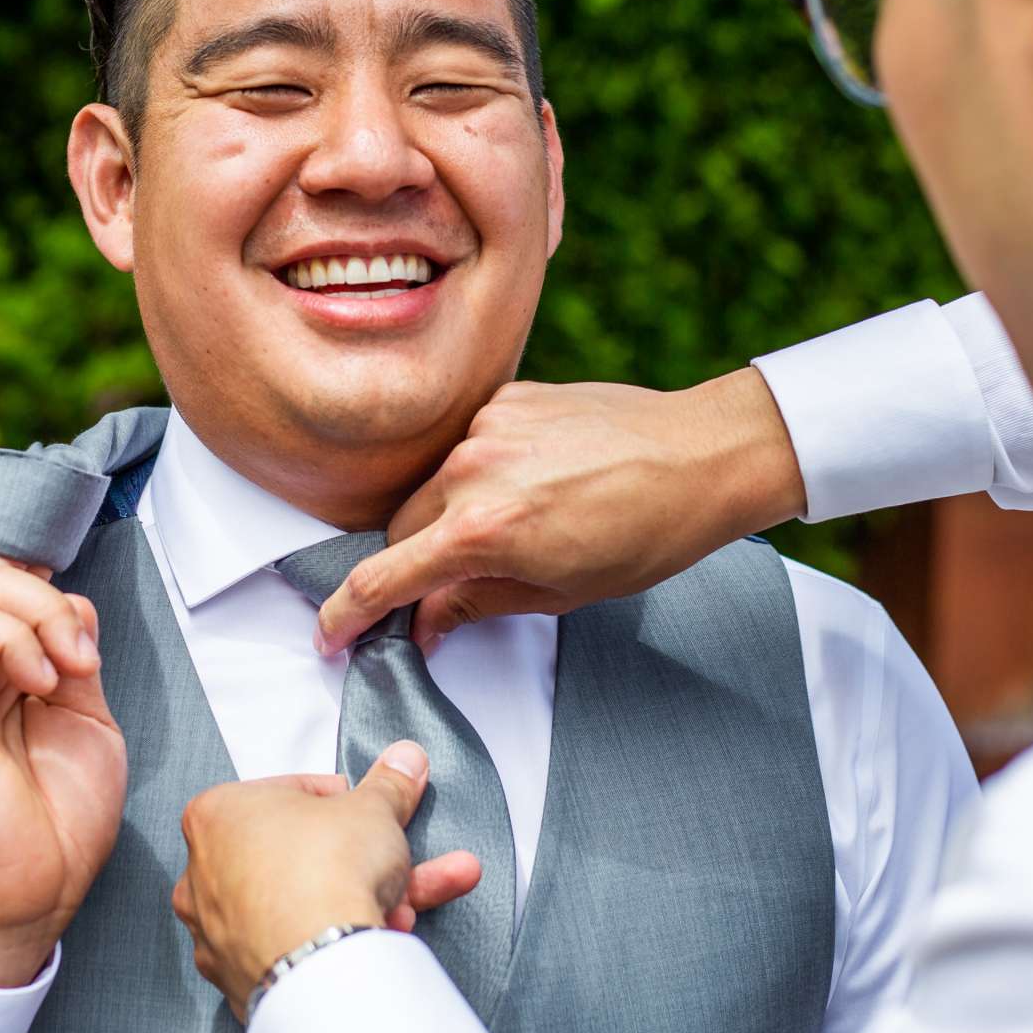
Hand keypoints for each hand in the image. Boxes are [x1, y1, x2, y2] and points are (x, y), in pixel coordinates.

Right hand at [0, 550, 126, 987]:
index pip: (8, 582)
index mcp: (6, 668)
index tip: (82, 616)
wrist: (27, 890)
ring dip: (44, 616)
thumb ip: (73, 655)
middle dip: (54, 598)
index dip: (45, 574)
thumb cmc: (56, 820)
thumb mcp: (87, 718)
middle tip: (84, 656)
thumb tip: (71, 603)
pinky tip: (41, 682)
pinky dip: (16, 639)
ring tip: (70, 671)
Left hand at [172, 742, 483, 1022]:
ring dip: (364, 902)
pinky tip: (381, 939)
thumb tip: (405, 760)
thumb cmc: (327, 868)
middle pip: (300, 858)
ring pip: (302, 907)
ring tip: (414, 904)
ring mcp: (218, 934)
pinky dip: (334, 943)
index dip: (339, 802)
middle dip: (362, 863)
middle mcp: (202, 875)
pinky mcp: (241, 980)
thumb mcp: (373, 809)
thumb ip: (389, 784)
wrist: (322, 961)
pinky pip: (295, 950)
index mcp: (217, 815)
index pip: (286, 796)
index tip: (368, 812)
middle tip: (400, 861)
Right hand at [315, 367, 807, 651]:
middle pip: (400, 529)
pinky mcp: (507, 398)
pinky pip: (470, 446)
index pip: (384, 577)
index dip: (348, 613)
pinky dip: (485, 472)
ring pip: (433, 486)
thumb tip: (425, 621)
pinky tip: (537, 481)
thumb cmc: (645, 533)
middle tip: (452, 587)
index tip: (331, 634)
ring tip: (523, 524)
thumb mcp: (560, 593)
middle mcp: (471, 470)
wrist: (701, 456)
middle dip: (415, 564)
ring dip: (454, 514)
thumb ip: (477, 603)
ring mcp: (487, 427)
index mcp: (483, 530)